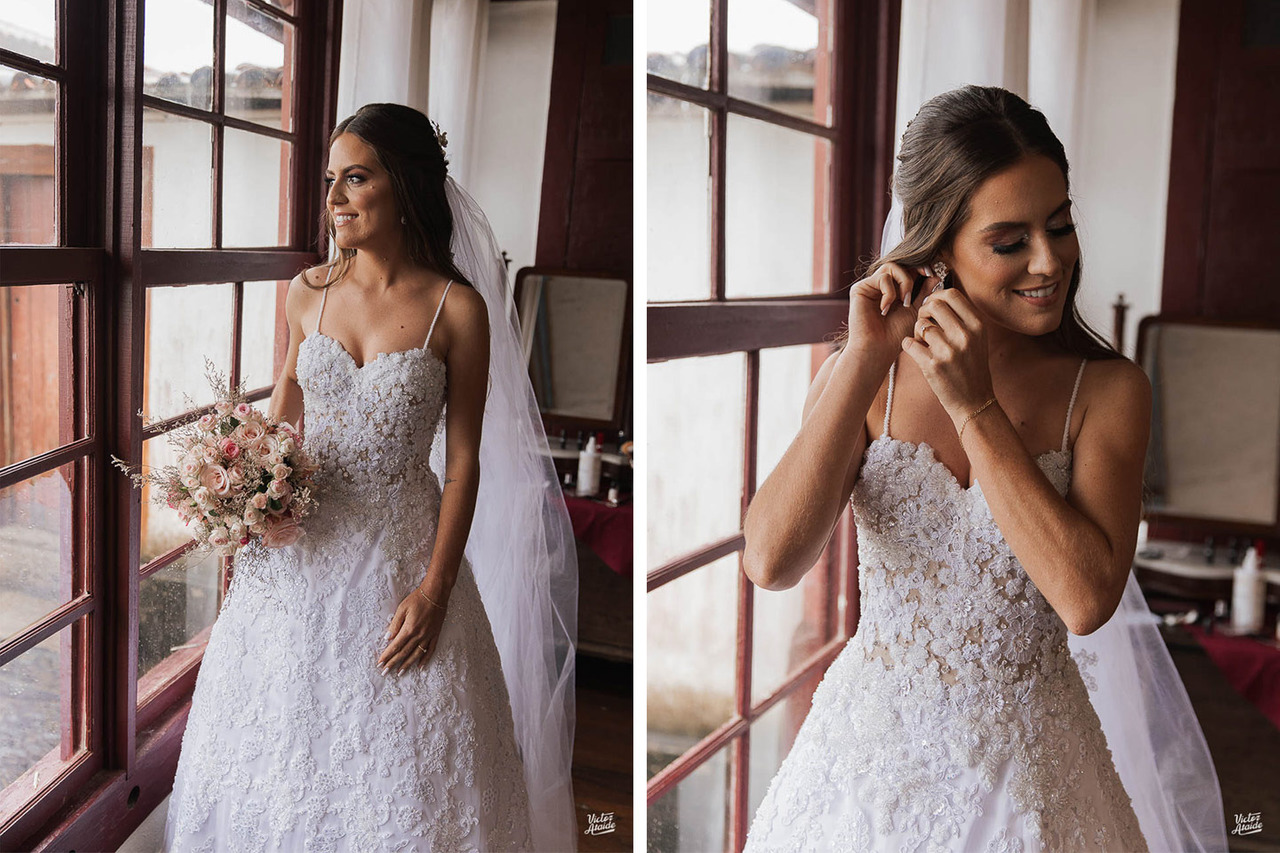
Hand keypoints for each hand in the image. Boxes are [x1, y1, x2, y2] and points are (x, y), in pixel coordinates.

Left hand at [378, 586, 447, 675]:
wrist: (436, 593)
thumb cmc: (417, 598)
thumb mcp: (402, 608)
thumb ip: (395, 624)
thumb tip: (388, 638)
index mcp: (409, 628)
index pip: (395, 646)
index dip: (387, 655)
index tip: (380, 663)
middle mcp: (419, 635)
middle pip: (404, 653)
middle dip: (393, 663)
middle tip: (385, 672)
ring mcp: (428, 636)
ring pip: (416, 654)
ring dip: (407, 664)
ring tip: (400, 672)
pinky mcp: (435, 634)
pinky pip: (430, 650)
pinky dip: (425, 659)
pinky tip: (420, 666)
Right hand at [845, 262, 935, 370]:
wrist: (876, 349)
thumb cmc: (895, 335)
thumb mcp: (915, 310)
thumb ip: (924, 293)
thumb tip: (936, 275)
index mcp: (893, 290)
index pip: (907, 269)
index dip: (921, 267)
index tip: (932, 273)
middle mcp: (880, 286)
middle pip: (900, 263)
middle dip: (915, 269)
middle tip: (926, 276)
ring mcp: (869, 287)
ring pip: (892, 267)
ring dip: (904, 282)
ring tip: (905, 301)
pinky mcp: (860, 289)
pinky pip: (882, 278)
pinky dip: (890, 292)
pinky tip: (886, 309)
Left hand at [901, 287, 994, 426]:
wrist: (974, 401)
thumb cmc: (972, 367)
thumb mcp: (977, 339)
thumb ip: (962, 318)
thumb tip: (939, 295)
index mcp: (977, 325)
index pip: (952, 294)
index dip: (937, 296)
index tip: (932, 307)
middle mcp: (965, 335)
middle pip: (934, 305)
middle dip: (924, 311)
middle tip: (924, 323)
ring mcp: (948, 351)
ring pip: (920, 325)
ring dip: (916, 332)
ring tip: (924, 343)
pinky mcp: (933, 365)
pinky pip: (909, 343)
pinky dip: (909, 346)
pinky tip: (916, 352)